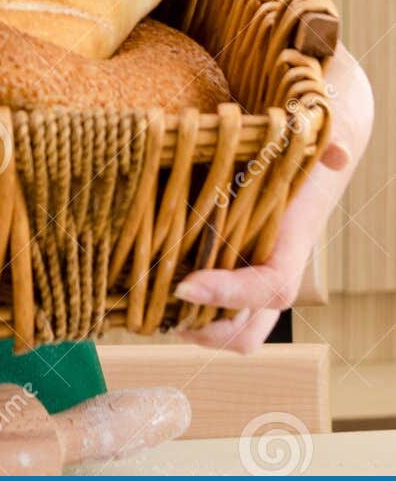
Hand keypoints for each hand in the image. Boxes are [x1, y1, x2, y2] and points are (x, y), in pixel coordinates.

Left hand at [173, 43, 372, 352]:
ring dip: (187, 326)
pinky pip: (211, 320)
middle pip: (244, 333)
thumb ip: (321, 146)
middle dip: (202, 328)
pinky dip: (183, 315)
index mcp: (289, 251)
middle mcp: (271, 281)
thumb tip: (337, 153)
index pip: (268, 289)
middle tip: (152, 306)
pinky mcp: (231, 287)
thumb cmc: (293, 158)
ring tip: (143, 304)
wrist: (301, 168)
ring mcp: (251, 291)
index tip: (184, 283)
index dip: (229, 292)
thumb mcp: (304, 148)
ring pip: (225, 333)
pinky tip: (147, 293)